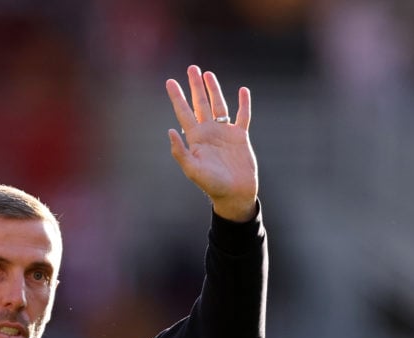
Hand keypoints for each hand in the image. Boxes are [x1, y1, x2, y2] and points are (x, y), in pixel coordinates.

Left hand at [166, 65, 257, 221]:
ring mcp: (225, 133)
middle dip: (195, 86)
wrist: (234, 194)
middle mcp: (209, 132)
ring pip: (219, 105)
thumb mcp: (193, 169)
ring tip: (208, 74)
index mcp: (196, 138)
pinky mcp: (241, 136)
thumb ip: (180, 151)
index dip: (177, 97)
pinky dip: (244, 103)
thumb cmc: (212, 185)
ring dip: (214, 90)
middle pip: (200, 104)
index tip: (169, 82)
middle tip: (191, 68)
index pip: (184, 112)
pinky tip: (243, 90)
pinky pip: (243, 116)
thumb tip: (170, 131)